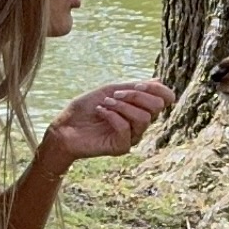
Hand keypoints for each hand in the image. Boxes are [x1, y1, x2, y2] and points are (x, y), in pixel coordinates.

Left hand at [44, 79, 172, 163]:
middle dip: (136, 96)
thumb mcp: (110, 91)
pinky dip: (113, 116)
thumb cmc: (86, 108)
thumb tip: (158, 81)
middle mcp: (139, 124)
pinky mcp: (121, 148)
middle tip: (115, 95)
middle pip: (156, 107)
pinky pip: (126, 129)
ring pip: (144, 118)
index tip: (138, 84)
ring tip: (104, 104)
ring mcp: (131, 137)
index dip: (157, 89)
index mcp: (139, 109)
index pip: (164, 99)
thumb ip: (134, 88)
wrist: (64, 127)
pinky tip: (100, 112)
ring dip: (122, 106)